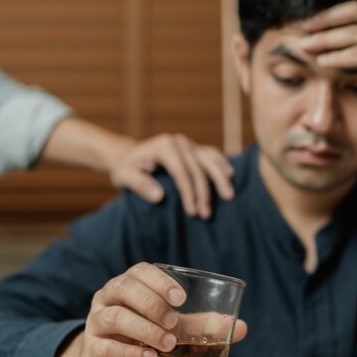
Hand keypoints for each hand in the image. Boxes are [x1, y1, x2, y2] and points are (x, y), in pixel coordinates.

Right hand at [55, 262, 247, 356]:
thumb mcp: (169, 325)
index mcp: (130, 284)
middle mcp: (109, 297)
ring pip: (114, 316)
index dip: (160, 281)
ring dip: (144, 328)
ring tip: (166, 342)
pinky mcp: (94, 346)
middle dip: (152, 304)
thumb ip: (200, 324)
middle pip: (124, 288)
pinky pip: (106, 346)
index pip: (141, 271)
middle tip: (174, 322)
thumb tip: (240, 327)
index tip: (181, 297)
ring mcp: (97, 320)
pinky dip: (129, 352)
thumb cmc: (140, 332)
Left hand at [110, 134, 234, 218]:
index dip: (188, 192)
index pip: (181, 171)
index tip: (192, 212)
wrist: (129, 156)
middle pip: (198, 169)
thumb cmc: (127, 169)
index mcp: (164, 146)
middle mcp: (179, 142)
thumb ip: (140, 185)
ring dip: (220, 180)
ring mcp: (189, 144)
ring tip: (229, 197)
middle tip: (205, 215)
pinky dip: (222, 165)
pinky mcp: (195, 148)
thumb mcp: (125, 177)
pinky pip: (212, 155)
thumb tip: (159, 197)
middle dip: (203, 193)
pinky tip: (231, 176)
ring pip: (210, 161)